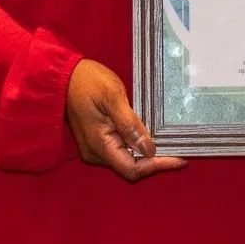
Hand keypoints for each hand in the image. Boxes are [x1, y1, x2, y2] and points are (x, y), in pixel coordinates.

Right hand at [65, 59, 185, 182]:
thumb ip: (130, 124)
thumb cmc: (88, 81)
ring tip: (170, 144)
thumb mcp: (112, 97)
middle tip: (181, 150)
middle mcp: (96, 153)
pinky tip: (150, 136)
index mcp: (99, 145)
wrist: (64, 74)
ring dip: (147, 155)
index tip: (180, 159)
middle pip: (131, 168)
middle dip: (156, 162)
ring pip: (126, 160)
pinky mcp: (97, 140)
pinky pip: (120, 150)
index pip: (132, 169)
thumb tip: (149, 149)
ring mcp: (95, 148)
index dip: (158, 166)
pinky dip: (137, 146)